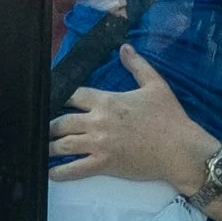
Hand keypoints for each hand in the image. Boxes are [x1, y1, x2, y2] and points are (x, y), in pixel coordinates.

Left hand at [50, 43, 204, 189]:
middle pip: (61, 121)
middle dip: (49, 125)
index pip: (73, 95)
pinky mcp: (104, 164)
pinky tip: (50, 172)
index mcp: (107, 101)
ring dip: (48, 147)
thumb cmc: (170, 117)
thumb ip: (137, 65)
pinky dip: (60, 172)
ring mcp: (99, 144)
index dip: (59, 98)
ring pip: (63, 145)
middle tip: (42, 129)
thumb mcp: (156, 85)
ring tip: (41, 148)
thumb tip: (124, 47)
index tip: (51, 102)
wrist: (180, 149)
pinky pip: (75, 169)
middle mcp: (98, 121)